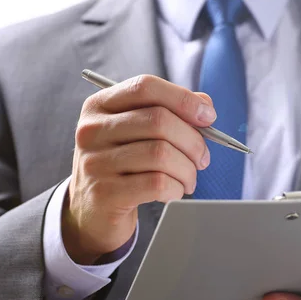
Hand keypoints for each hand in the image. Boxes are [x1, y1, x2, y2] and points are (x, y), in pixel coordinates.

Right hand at [63, 75, 215, 263]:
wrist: (92, 213)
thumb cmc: (123, 167)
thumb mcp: (137, 134)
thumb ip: (169, 112)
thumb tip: (204, 104)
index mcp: (99, 106)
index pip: (145, 87)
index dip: (183, 99)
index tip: (208, 117)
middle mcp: (92, 130)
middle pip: (159, 120)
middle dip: (193, 141)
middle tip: (203, 158)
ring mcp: (95, 162)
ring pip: (161, 154)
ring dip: (187, 169)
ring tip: (189, 179)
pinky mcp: (105, 193)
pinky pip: (157, 183)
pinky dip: (176, 188)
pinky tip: (174, 192)